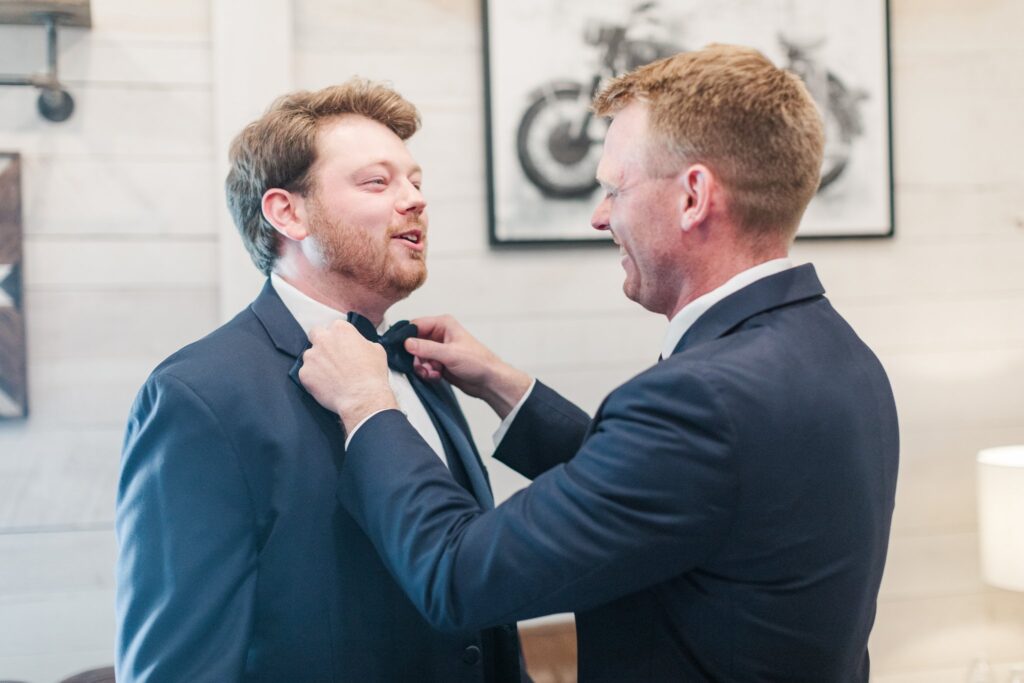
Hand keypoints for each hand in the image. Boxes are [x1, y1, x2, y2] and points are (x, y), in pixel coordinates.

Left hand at [298, 320, 397, 430]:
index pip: (333, 327)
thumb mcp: (376, 350)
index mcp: (340, 329)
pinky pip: (306, 374)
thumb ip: (361, 342)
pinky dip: (314, 379)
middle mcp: (323, 339)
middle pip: (315, 335)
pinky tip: (327, 385)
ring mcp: (311, 357)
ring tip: (331, 375)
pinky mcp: (304, 374)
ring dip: (318, 363)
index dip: (338, 338)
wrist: (363, 398)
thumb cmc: (371, 375)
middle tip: (330, 355)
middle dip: (321, 343)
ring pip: (310, 356)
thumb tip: (358, 345)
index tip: (341, 346)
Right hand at [406, 315, 531, 417]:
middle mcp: (439, 335)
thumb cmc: (478, 362)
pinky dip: (427, 372)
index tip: (401, 349)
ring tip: (433, 372)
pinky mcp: (439, 362)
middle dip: (416, 357)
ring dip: (422, 367)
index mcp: (443, 324)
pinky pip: (423, 366)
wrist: (488, 381)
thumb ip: (426, 348)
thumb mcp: (449, 354)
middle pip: (414, 343)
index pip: (416, 325)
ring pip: (417, 356)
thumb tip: (407, 343)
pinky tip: (437, 376)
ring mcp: (438, 349)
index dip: (406, 337)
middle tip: (423, 365)